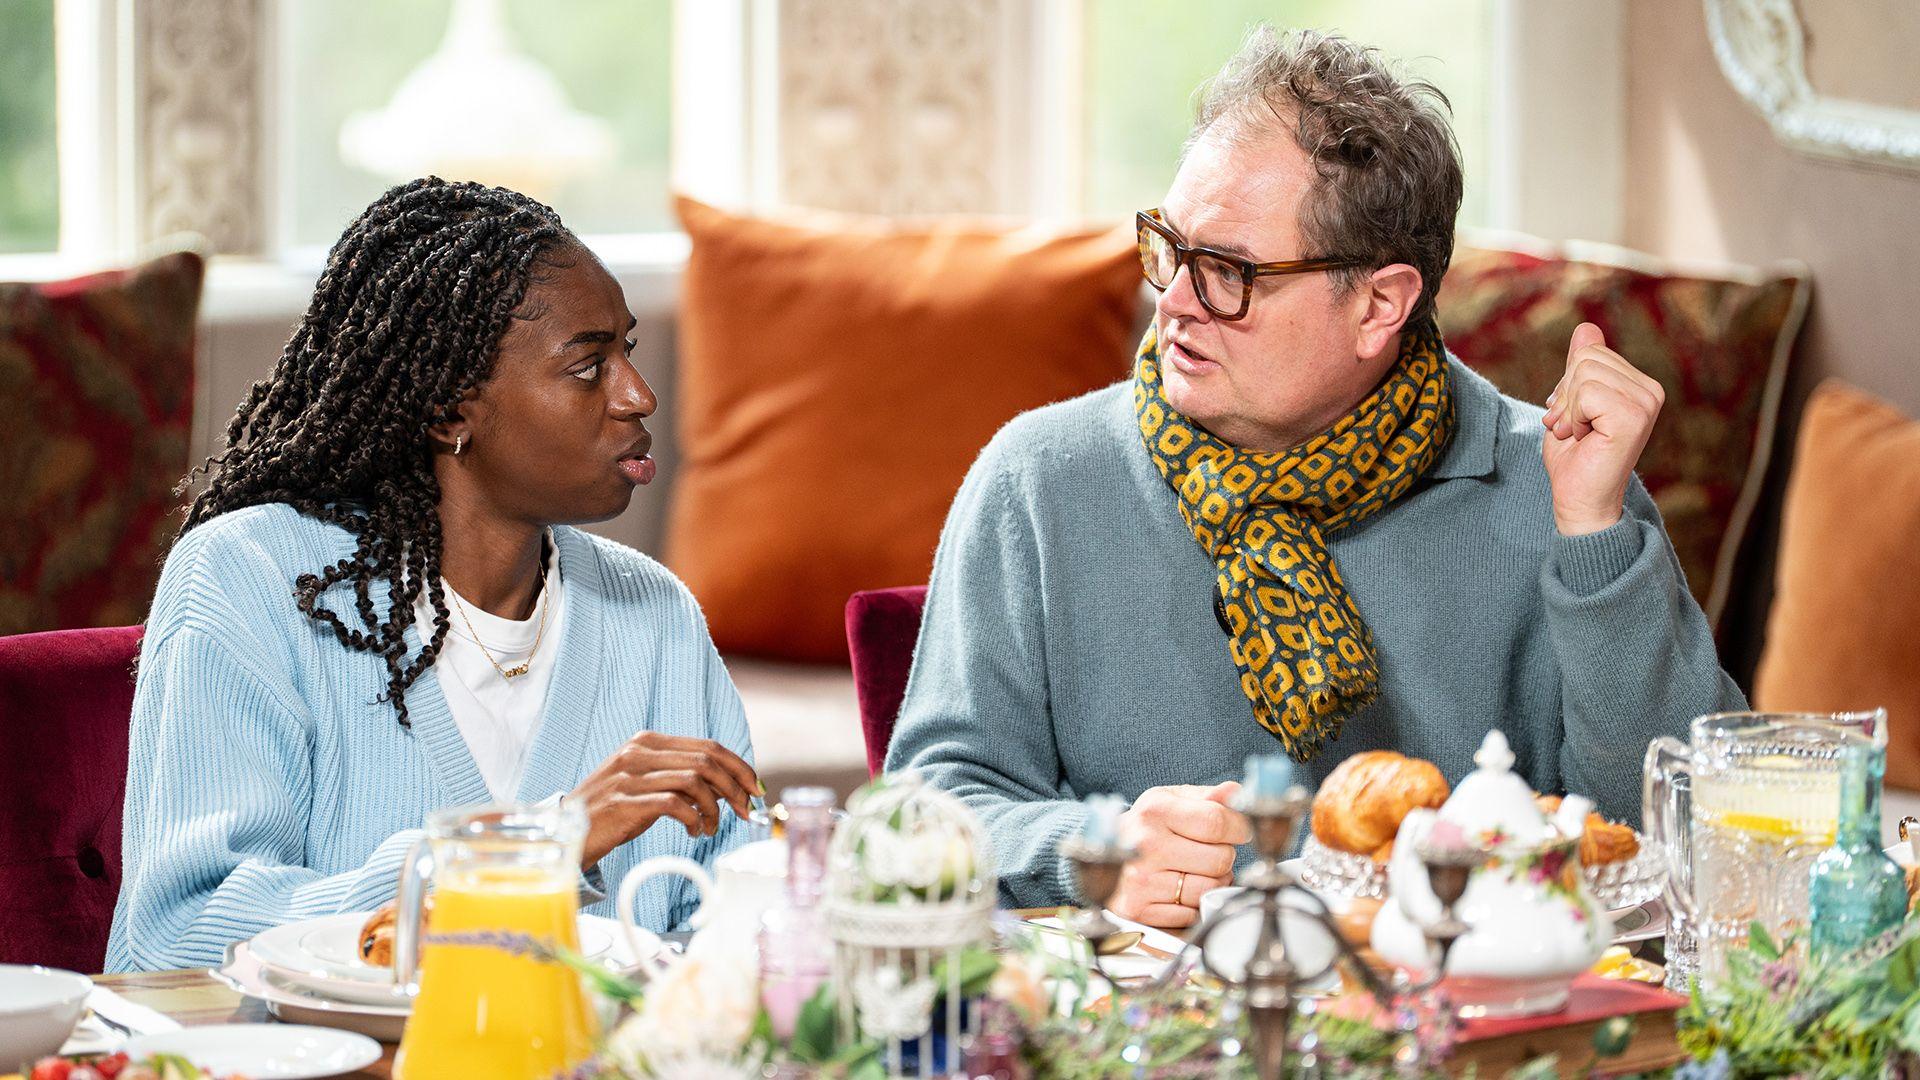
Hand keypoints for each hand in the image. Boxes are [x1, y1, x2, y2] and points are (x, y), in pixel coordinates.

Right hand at [568, 731, 760, 868]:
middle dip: (736, 787)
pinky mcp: (625, 801)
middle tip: (746, 811)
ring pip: (695, 780)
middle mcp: (638, 752)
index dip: (738, 766)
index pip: (708, 746)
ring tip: (712, 827)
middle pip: (707, 760)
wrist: (567, 830)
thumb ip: (680, 778)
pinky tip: (693, 831)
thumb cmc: (612, 811)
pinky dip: (694, 819)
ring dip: (715, 807)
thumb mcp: (646, 785)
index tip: (755, 789)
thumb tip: (726, 787)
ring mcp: (629, 775)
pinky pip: (675, 804)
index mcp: (647, 742)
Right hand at [1107, 782, 1250, 929]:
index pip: (1217, 822)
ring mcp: (1141, 881)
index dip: (1238, 828)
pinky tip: (1179, 891)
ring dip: (1212, 883)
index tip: (1237, 831)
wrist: (1103, 854)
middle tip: (1207, 852)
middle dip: (1223, 856)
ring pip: (1209, 889)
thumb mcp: (1172, 800)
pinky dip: (1192, 906)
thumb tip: (1235, 793)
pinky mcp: (1139, 911)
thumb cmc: (1147, 826)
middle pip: (1220, 859)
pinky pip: (1191, 915)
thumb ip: (1208, 796)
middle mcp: (1145, 845)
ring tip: (1194, 871)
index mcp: (1155, 810)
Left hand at [1541, 323, 1665, 535]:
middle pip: (1585, 358)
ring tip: (1579, 435)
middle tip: (1573, 428)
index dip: (1567, 385)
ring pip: (1583, 374)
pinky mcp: (1635, 417)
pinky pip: (1586, 393)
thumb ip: (1579, 367)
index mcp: (1639, 384)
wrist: (1581, 500)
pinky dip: (1574, 417)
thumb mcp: (1571, 402)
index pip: (1588, 352)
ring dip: (1568, 409)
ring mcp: (1646, 402)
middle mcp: (1650, 390)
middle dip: (1565, 395)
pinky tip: (1585, 439)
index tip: (1572, 418)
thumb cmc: (1575, 457)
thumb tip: (1586, 328)